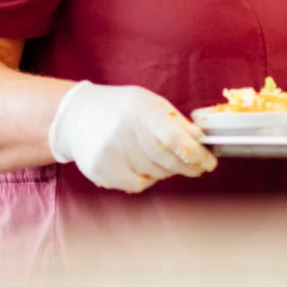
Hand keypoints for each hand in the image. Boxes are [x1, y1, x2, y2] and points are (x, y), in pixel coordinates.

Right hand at [47, 82, 216, 192]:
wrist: (76, 117)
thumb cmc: (120, 108)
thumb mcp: (149, 103)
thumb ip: (175, 120)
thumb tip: (201, 139)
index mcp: (139, 110)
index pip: (174, 139)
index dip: (196, 154)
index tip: (209, 162)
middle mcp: (123, 132)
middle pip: (168, 160)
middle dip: (189, 166)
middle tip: (199, 167)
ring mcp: (110, 154)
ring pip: (156, 174)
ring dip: (169, 170)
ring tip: (167, 160)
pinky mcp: (102, 172)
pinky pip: (139, 184)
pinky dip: (149, 178)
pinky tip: (144, 166)